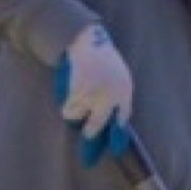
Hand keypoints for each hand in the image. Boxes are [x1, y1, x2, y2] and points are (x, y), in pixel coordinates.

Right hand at [53, 23, 133, 164]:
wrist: (87, 41)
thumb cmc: (102, 61)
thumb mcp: (117, 77)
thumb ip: (116, 99)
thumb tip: (112, 128)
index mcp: (124, 90)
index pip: (122, 119)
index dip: (117, 135)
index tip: (114, 148)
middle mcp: (112, 95)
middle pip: (97, 125)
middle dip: (90, 133)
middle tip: (86, 134)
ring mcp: (95, 95)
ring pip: (77, 118)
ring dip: (73, 112)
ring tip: (74, 98)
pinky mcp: (79, 92)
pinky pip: (68, 109)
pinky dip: (66, 105)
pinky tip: (68, 93)